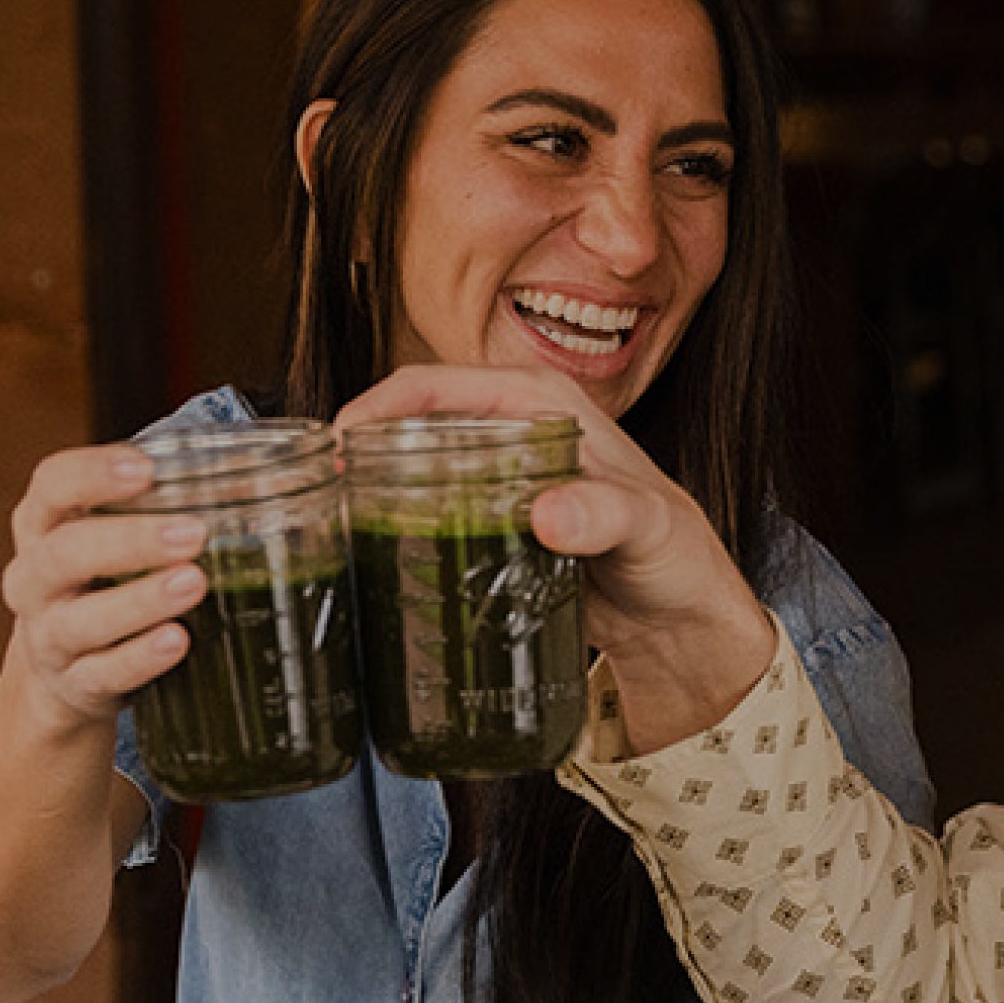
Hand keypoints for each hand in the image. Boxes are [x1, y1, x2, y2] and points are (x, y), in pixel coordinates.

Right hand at [0, 443, 205, 734]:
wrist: (62, 672)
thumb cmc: (103, 583)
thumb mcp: (114, 537)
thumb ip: (168, 504)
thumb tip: (275, 471)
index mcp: (44, 524)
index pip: (53, 484)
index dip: (93, 473)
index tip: (145, 470)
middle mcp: (35, 577)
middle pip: (65, 552)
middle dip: (130, 541)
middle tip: (193, 534)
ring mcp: (50, 634)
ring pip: (82, 619)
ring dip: (141, 600)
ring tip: (194, 583)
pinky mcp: (76, 683)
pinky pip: (103, 672)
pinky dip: (141, 657)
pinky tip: (177, 641)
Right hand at [335, 364, 777, 750]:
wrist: (684, 618)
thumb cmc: (680, 558)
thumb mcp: (649, 527)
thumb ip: (605, 515)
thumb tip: (547, 513)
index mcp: (541, 401)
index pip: (435, 384)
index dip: (375, 409)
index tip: (336, 450)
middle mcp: (512, 428)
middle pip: (410, 423)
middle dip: (357, 453)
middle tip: (319, 499)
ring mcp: (499, 477)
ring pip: (413, 469)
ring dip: (370, 493)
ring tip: (331, 530)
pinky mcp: (493, 524)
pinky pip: (430, 513)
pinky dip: (398, 529)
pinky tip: (373, 559)